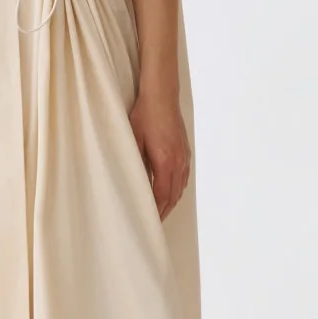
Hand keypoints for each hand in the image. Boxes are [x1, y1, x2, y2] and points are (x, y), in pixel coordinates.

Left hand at [128, 89, 190, 220]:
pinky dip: (177, 189)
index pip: (162, 195)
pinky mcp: (185, 150)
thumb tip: (132, 183)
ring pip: (180, 187)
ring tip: (161, 211)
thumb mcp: (134, 139)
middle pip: (173, 195)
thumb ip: (136, 162)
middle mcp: (178, 162)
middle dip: (164, 210)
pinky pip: (183, 177)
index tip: (149, 221)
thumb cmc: (145, 114)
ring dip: (171, 201)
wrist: (162, 95)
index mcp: (165, 161)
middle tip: (154, 223)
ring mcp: (184, 156)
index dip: (156, 210)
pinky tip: (171, 191)